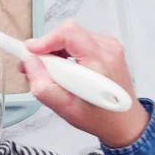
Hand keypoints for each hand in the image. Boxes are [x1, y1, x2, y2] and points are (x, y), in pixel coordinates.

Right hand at [20, 20, 148, 147]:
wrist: (125, 122)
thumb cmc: (99, 118)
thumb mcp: (65, 108)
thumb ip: (43, 86)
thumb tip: (29, 62)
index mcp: (100, 62)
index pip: (69, 33)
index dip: (46, 39)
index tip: (30, 51)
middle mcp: (107, 49)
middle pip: (68, 33)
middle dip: (47, 48)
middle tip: (36, 67)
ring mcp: (109, 46)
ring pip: (72, 36)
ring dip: (57, 51)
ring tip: (53, 72)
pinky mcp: (107, 46)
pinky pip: (79, 40)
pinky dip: (67, 52)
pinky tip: (66, 70)